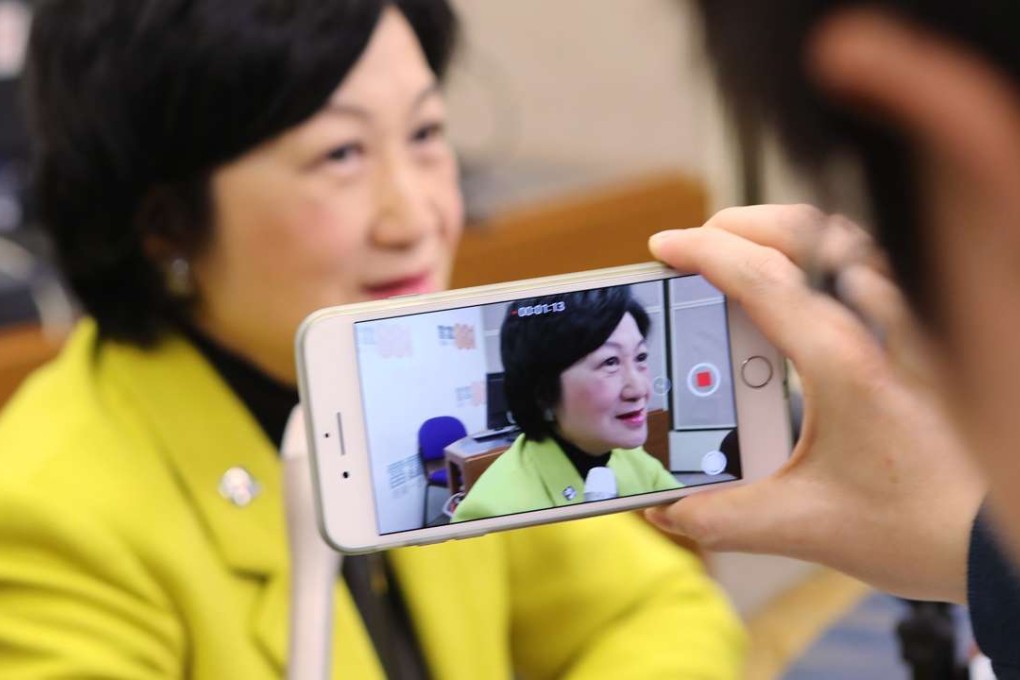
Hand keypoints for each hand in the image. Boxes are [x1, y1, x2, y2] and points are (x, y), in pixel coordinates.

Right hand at [645, 205, 984, 602]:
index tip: (664, 249)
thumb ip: (724, 518)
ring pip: (843, 241)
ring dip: (786, 235)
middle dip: (740, 224)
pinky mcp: (921, 342)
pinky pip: (868, 270)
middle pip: (805, 230)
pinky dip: (823, 260)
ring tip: (743, 258)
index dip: (702, 253)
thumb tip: (669, 510)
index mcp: (841, 360)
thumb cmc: (921, 527)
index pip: (760, 275)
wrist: (1000, 540)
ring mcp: (906, 328)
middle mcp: (878, 327)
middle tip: (699, 246)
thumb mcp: (806, 525)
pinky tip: (802, 299)